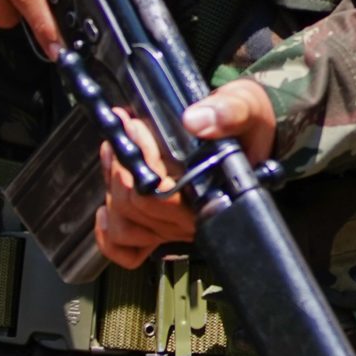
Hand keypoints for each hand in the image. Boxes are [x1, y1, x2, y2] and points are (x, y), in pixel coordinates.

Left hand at [91, 78, 276, 268]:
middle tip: (125, 131)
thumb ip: (229, 112)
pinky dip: (108, 234)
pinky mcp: (160, 227)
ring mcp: (174, 226)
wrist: (249, 133)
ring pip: (125, 225)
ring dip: (112, 186)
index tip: (137, 127)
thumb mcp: (247, 107)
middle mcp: (192, 218)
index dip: (143, 162)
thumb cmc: (248, 125)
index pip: (165, 197)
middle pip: (137, 207)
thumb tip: (195, 122)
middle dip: (122, 165)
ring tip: (115, 151)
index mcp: (215, 195)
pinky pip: (126, 249)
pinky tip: (106, 210)